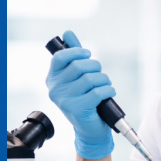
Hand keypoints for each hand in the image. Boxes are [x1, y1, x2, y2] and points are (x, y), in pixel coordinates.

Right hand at [46, 30, 115, 159]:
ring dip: (104, 80)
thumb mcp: (77, 76)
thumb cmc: (85, 99)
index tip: (87, 54)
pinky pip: (97, 92)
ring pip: (90, 78)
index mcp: (52, 79)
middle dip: (95, 67)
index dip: (76, 52)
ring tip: (104, 87)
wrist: (90, 128)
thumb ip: (73, 54)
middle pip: (79, 66)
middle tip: (99, 75)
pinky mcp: (77, 109)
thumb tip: (67, 33)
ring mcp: (64, 100)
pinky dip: (108, 90)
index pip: (60, 57)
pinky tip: (108, 93)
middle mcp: (55, 89)